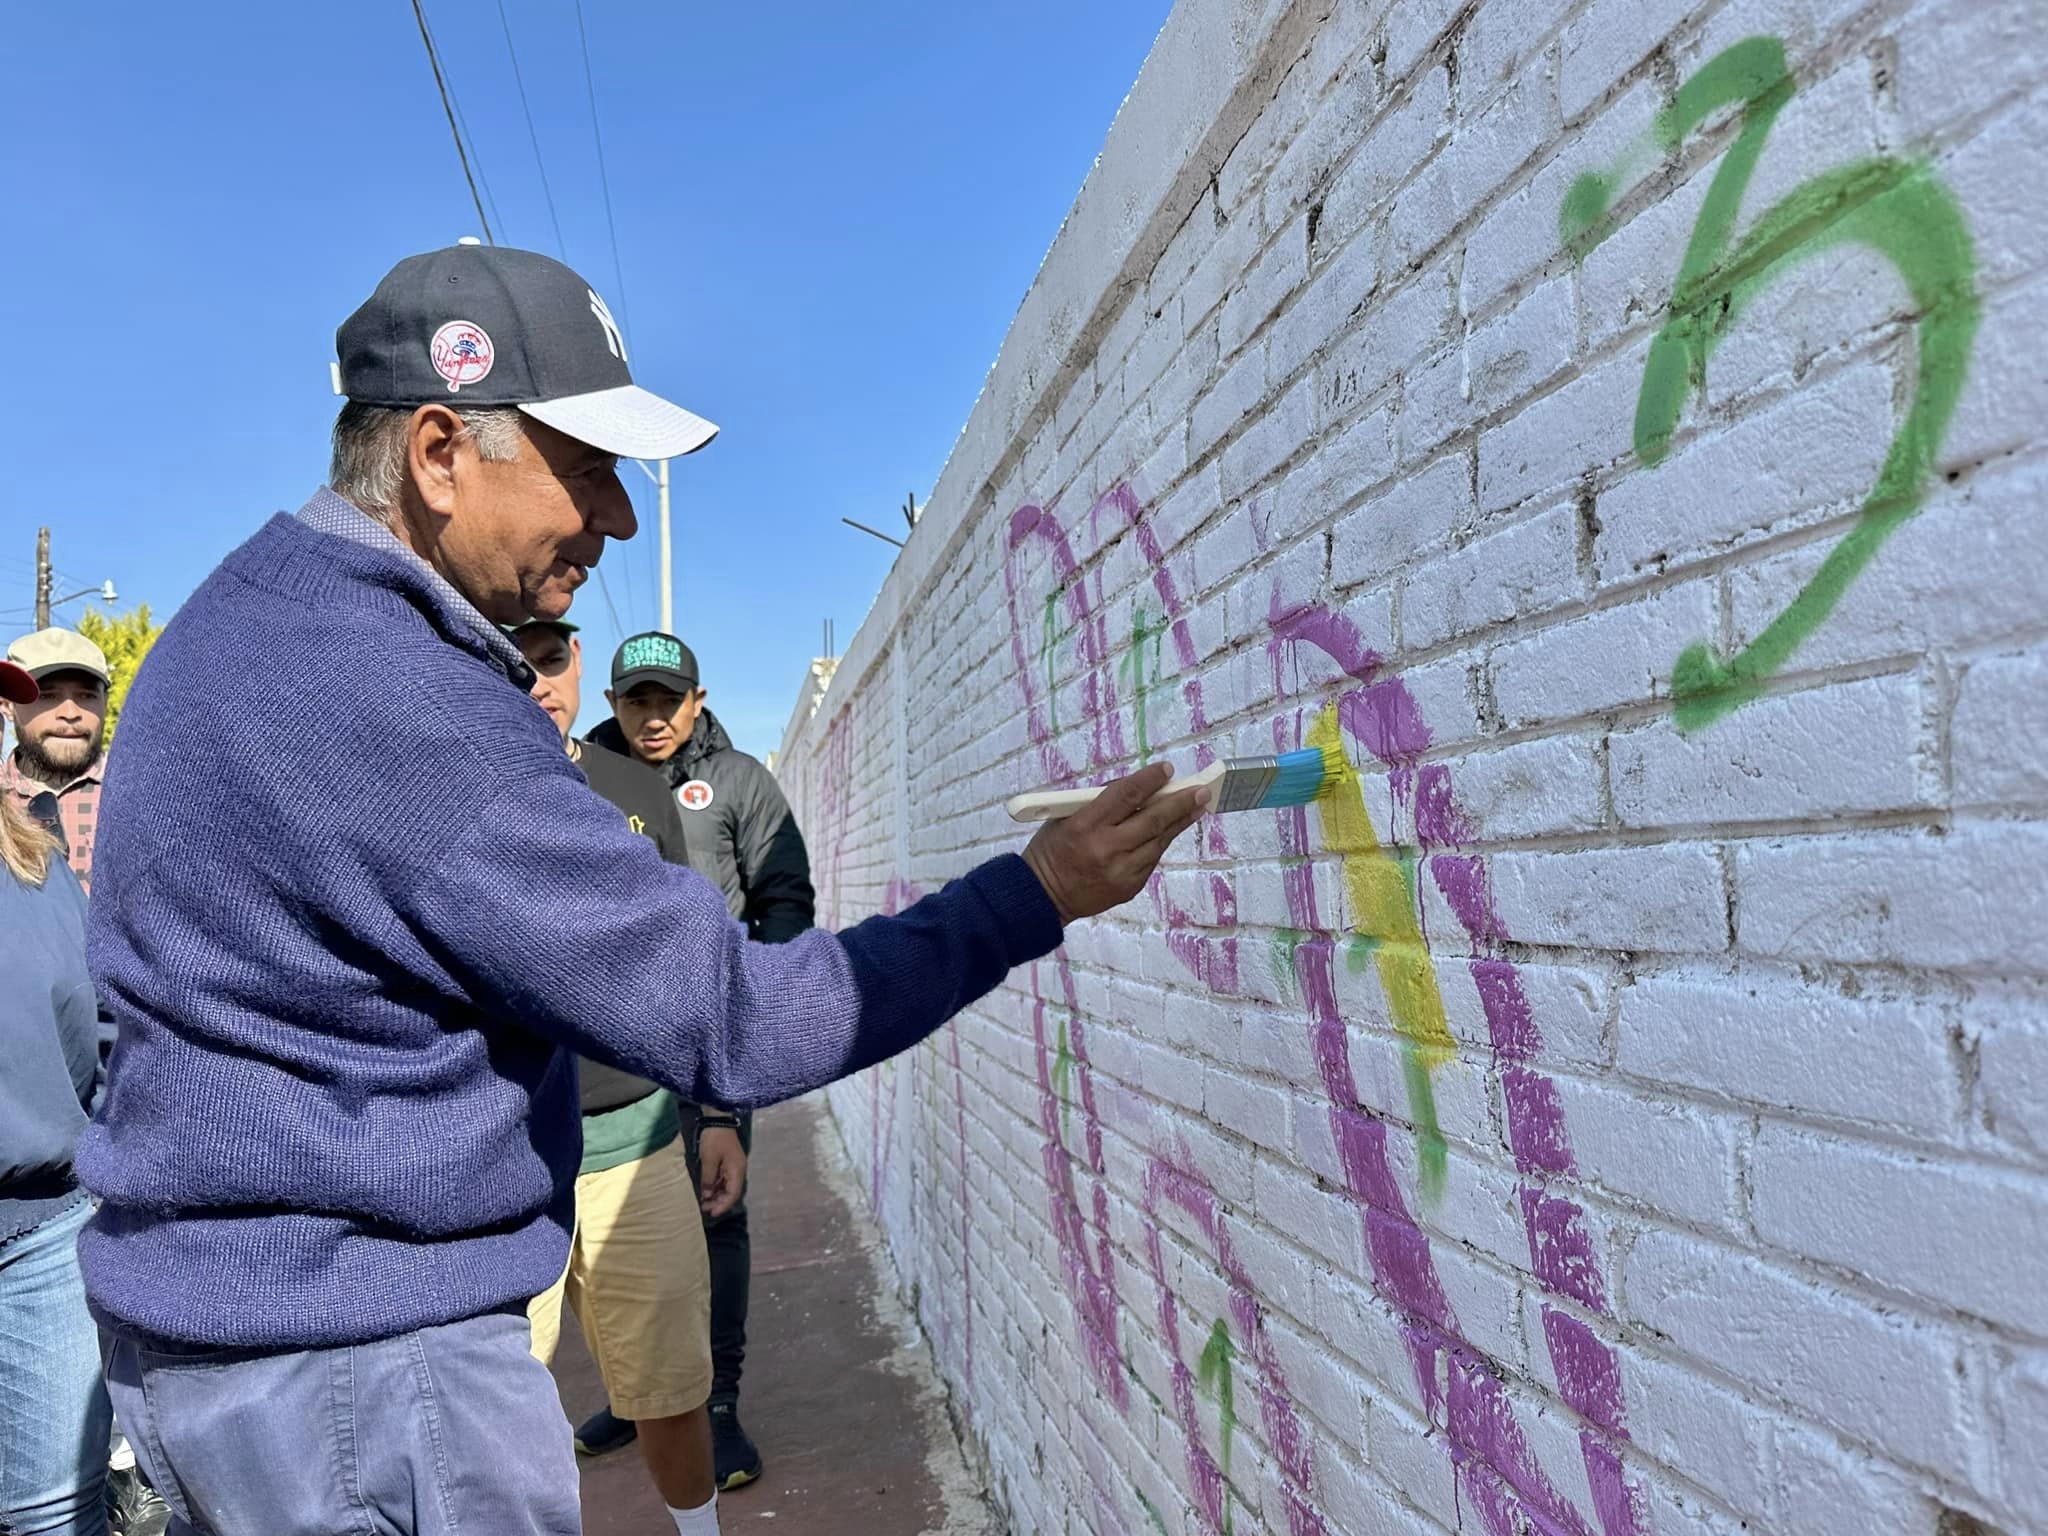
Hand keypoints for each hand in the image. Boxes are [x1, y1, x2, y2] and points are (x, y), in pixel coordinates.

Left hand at [699, 1126, 746, 1217]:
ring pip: (727, 1187)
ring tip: (704, 1202)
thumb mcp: (709, 1160)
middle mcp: (738, 1171)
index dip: (723, 1205)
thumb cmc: (715, 1140)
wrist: (718, 1120)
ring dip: (717, 1196)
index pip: (733, 1194)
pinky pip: (724, 1180)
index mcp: (737, 1171)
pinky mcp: (728, 1163)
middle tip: (705, 1209)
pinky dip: (717, 1187)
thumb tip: (707, 1196)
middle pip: (731, 1192)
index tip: (712, 1213)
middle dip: (719, 1202)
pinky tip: (707, 1191)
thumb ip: (708, 1180)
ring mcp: (734, 1167)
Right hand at [1020, 762, 1209, 924]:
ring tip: (1197, 807)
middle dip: (1180, 803)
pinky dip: (1161, 842)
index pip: (1127, 795)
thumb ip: (1099, 803)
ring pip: (1159, 841)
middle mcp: (1107, 847)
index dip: (1150, 780)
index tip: (1168, 770)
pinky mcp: (1130, 886)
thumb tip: (1137, 788)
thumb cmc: (1051, 851)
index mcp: (1086, 824)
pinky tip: (1171, 829)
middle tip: (1201, 790)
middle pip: (1153, 819)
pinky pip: (1151, 859)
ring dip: (1180, 822)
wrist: (1043, 898)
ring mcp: (1122, 870)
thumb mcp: (1065, 817)